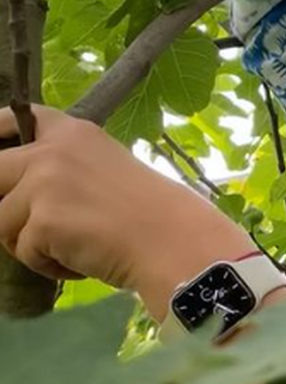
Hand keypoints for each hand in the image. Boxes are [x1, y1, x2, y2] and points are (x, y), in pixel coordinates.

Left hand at [0, 106, 248, 310]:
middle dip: (3, 204)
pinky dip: (48, 265)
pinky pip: (23, 252)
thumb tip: (27, 195)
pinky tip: (81, 260)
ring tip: (71, 248)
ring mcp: (44, 185)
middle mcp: (52, 151)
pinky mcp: (41, 221)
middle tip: (32, 225)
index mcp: (73, 132)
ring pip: (2, 220)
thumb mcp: (106, 169)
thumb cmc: (149, 213)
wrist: (171, 240)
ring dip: (29, 242)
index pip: (18, 117)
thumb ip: (65, 169)